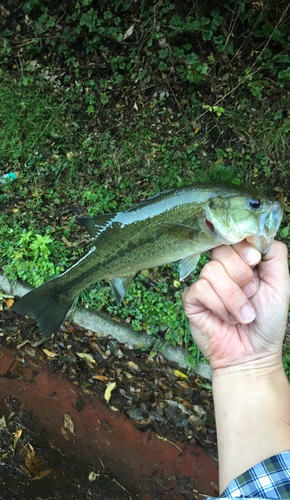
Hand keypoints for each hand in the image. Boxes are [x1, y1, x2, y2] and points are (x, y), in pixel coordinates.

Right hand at [182, 240, 289, 370]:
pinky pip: (201, 289)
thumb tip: (258, 235)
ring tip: (243, 315)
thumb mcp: (281, 284)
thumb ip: (275, 254)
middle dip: (241, 275)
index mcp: (242, 262)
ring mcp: (205, 283)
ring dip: (233, 297)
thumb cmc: (267, 321)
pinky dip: (219, 306)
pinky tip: (226, 319)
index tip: (254, 262)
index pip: (234, 238)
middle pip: (221, 250)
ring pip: (212, 271)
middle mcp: (222, 270)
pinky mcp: (192, 299)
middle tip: (252, 294)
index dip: (243, 247)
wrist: (253, 355)